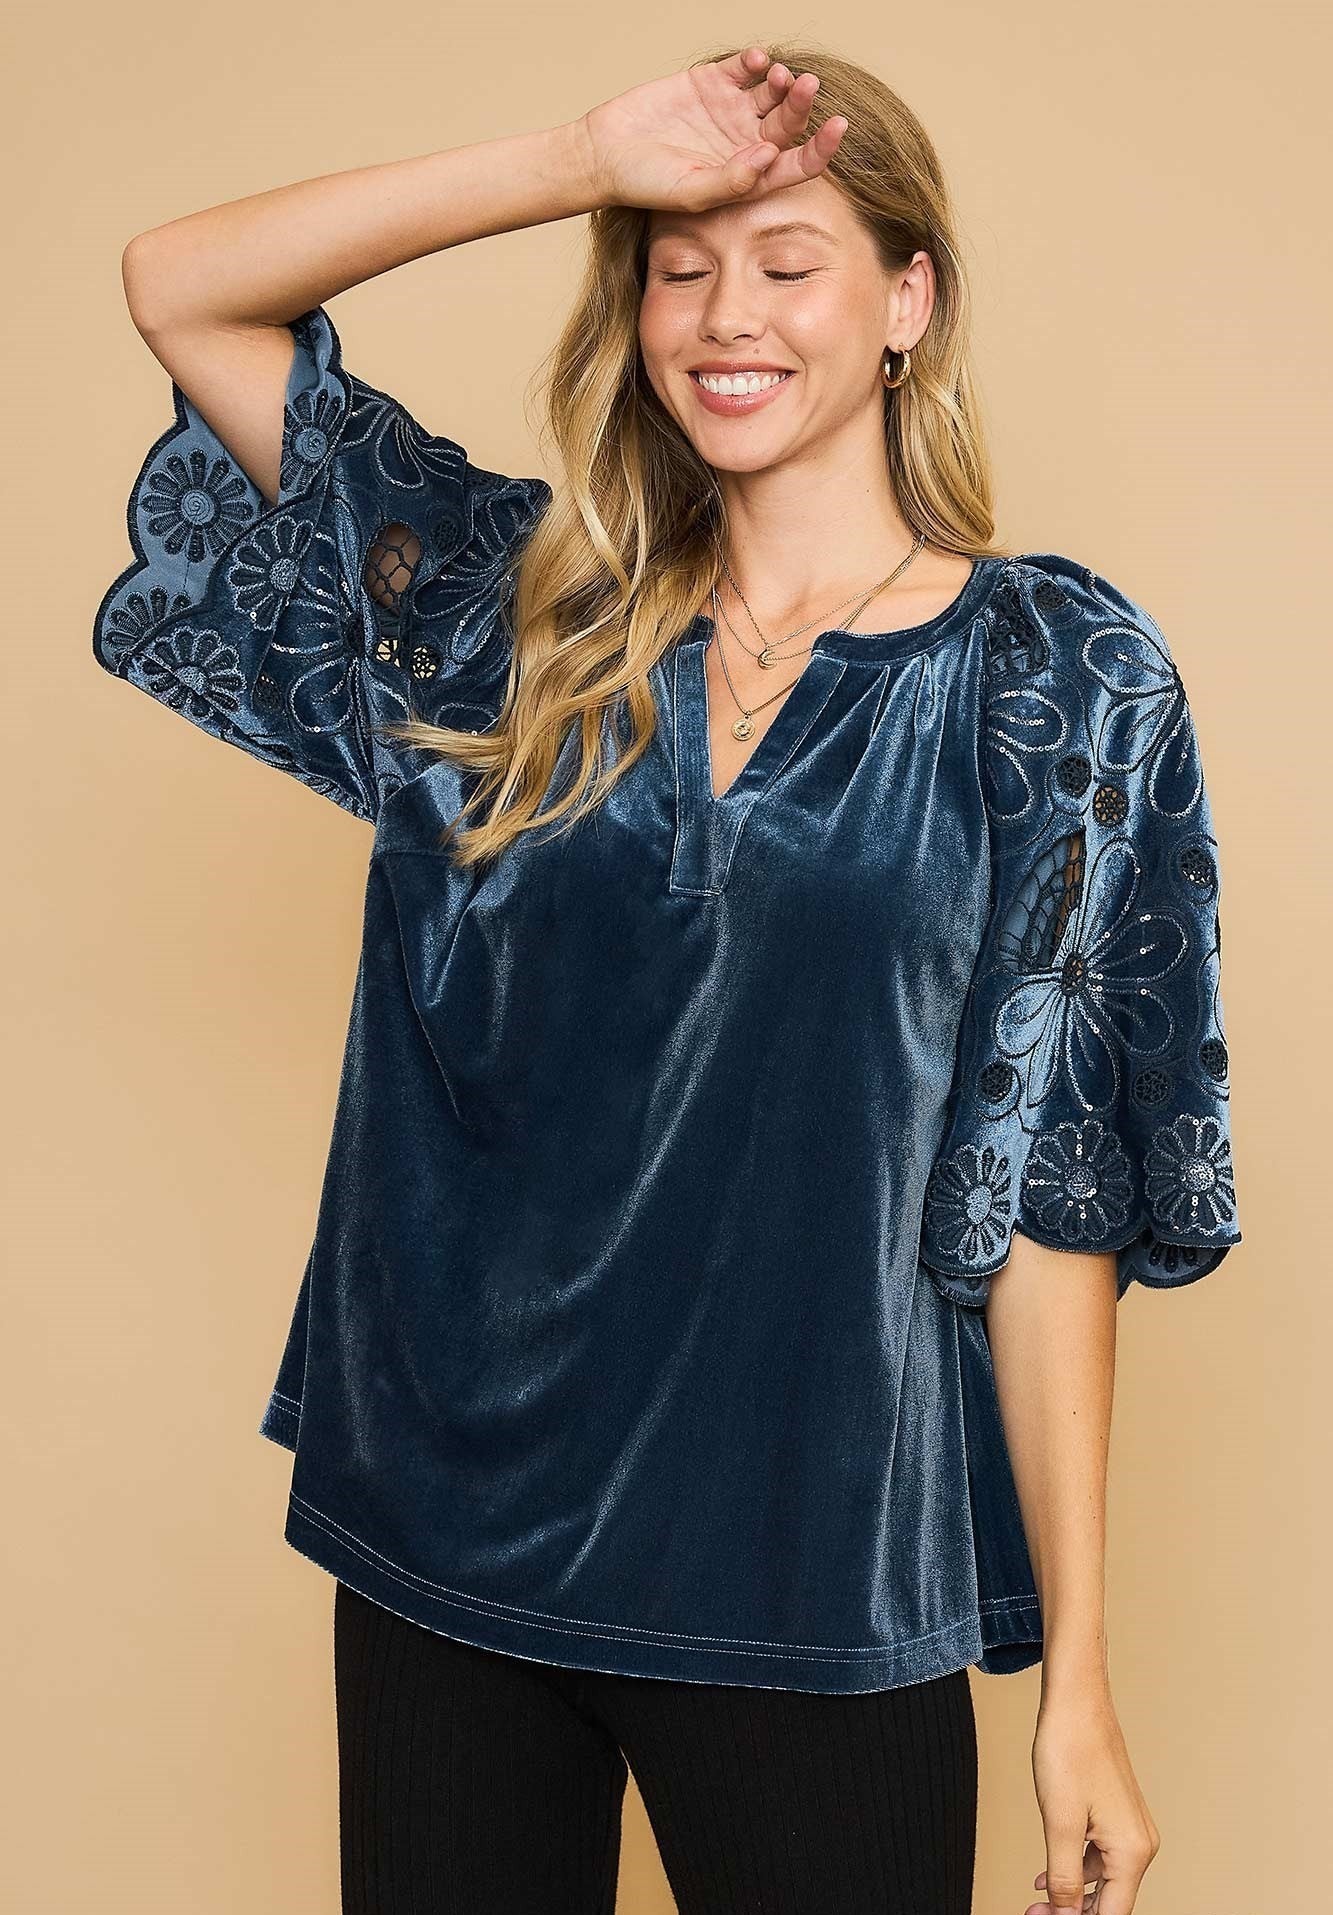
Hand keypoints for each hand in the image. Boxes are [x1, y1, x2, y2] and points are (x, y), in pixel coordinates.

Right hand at [575, 44, 846, 212]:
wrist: (605, 153)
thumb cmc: (646, 184)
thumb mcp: (690, 192)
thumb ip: (732, 181)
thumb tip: (770, 158)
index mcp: (750, 178)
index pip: (797, 165)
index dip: (821, 148)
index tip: (837, 128)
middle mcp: (746, 144)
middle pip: (788, 123)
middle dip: (801, 105)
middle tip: (806, 85)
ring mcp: (731, 112)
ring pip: (772, 93)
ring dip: (782, 82)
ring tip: (779, 75)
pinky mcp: (712, 83)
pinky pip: (744, 68)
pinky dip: (755, 61)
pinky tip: (757, 61)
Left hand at [1027, 1688, 1160, 1913]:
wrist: (1076, 1702)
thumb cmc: (1069, 1750)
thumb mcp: (1059, 1822)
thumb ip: (1064, 1876)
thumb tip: (1066, 1914)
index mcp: (1132, 1851)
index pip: (1112, 1914)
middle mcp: (1140, 1844)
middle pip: (1111, 1902)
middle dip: (1073, 1912)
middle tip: (1033, 1912)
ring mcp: (1130, 1828)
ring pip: (1104, 1880)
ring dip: (1073, 1893)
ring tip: (1037, 1898)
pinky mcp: (1117, 1815)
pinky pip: (1100, 1856)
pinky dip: (1076, 1868)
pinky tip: (1047, 1873)